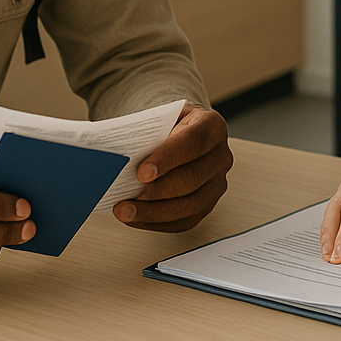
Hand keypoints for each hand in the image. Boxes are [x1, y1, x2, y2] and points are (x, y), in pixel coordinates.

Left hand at [113, 104, 231, 230]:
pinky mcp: (208, 204)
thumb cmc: (168, 126)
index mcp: (211, 126)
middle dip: (156, 191)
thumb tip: (120, 158)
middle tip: (127, 197)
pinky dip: (158, 222)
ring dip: (154, 212)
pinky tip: (137, 217)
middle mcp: (220, 155)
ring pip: (190, 204)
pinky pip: (186, 220)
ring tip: (126, 211)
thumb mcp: (160, 119)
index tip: (141, 173)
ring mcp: (217, 182)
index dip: (167, 158)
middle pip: (192, 178)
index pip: (192, 142)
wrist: (181, 134)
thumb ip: (146, 134)